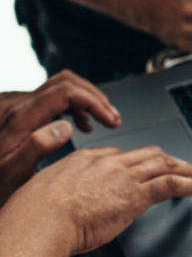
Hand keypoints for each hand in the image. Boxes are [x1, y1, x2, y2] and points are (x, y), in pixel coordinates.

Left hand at [0, 70, 120, 205]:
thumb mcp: (12, 174)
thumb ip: (37, 148)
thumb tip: (64, 126)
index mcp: (21, 119)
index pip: (66, 91)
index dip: (94, 102)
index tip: (110, 121)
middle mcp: (19, 107)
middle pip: (66, 82)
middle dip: (95, 97)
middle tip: (113, 119)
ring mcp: (19, 108)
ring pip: (61, 86)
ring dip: (87, 100)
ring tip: (104, 121)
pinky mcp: (21, 114)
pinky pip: (53, 98)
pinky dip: (75, 107)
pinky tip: (81, 125)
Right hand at [4, 146, 191, 255]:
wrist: (39, 221)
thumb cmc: (34, 216)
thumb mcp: (44, 193)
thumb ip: (63, 192)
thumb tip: (71, 203)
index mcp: (83, 159)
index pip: (117, 154)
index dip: (136, 162)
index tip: (145, 169)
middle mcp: (106, 163)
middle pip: (147, 154)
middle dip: (169, 160)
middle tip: (184, 168)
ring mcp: (122, 176)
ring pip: (164, 165)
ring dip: (187, 170)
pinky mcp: (135, 195)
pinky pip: (172, 184)